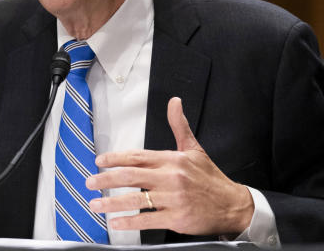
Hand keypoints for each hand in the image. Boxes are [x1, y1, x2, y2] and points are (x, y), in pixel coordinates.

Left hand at [86, 97, 253, 235]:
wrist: (233, 205)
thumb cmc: (210, 178)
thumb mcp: (194, 149)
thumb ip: (179, 126)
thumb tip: (174, 102)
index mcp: (171, 160)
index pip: (137, 156)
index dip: (115, 158)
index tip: (99, 161)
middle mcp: (170, 178)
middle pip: (130, 176)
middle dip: (106, 180)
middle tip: (90, 182)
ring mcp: (173, 199)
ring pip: (136, 199)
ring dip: (112, 203)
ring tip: (95, 204)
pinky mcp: (177, 218)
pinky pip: (148, 219)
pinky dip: (129, 221)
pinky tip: (116, 222)